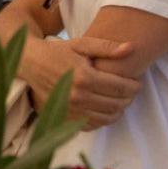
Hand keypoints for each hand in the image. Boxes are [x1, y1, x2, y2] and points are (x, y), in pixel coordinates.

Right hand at [22, 36, 141, 128]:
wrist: (30, 63)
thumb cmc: (57, 51)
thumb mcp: (81, 44)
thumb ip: (106, 47)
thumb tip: (131, 48)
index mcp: (84, 77)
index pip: (121, 88)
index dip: (134, 86)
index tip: (137, 83)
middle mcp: (78, 97)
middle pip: (116, 105)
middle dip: (129, 98)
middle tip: (131, 91)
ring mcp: (71, 110)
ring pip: (107, 118)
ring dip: (118, 111)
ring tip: (120, 100)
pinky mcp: (65, 118)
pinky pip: (93, 125)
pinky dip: (103, 119)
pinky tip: (104, 108)